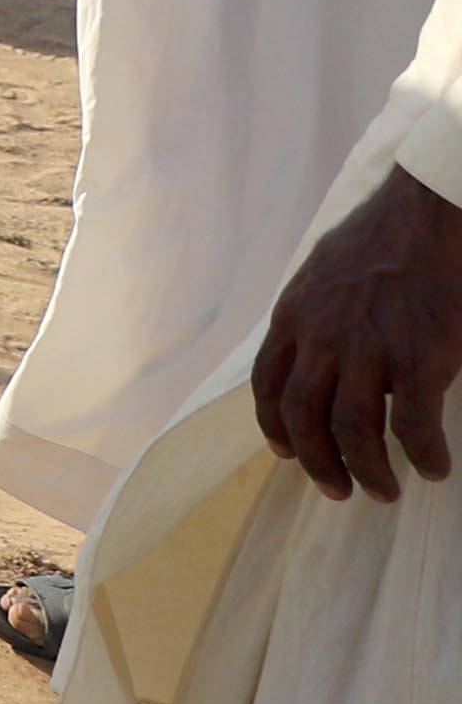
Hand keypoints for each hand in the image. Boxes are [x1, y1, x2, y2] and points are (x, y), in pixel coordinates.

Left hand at [253, 164, 461, 499]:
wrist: (429, 211)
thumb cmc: (383, 239)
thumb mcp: (324, 272)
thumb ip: (312, 313)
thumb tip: (312, 348)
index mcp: (294, 314)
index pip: (267, 383)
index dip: (273, 426)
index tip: (286, 454)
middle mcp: (322, 335)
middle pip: (302, 417)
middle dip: (317, 463)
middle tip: (338, 491)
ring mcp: (368, 348)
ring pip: (351, 429)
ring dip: (366, 470)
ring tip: (384, 491)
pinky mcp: (419, 358)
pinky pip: (414, 426)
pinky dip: (423, 454)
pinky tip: (435, 468)